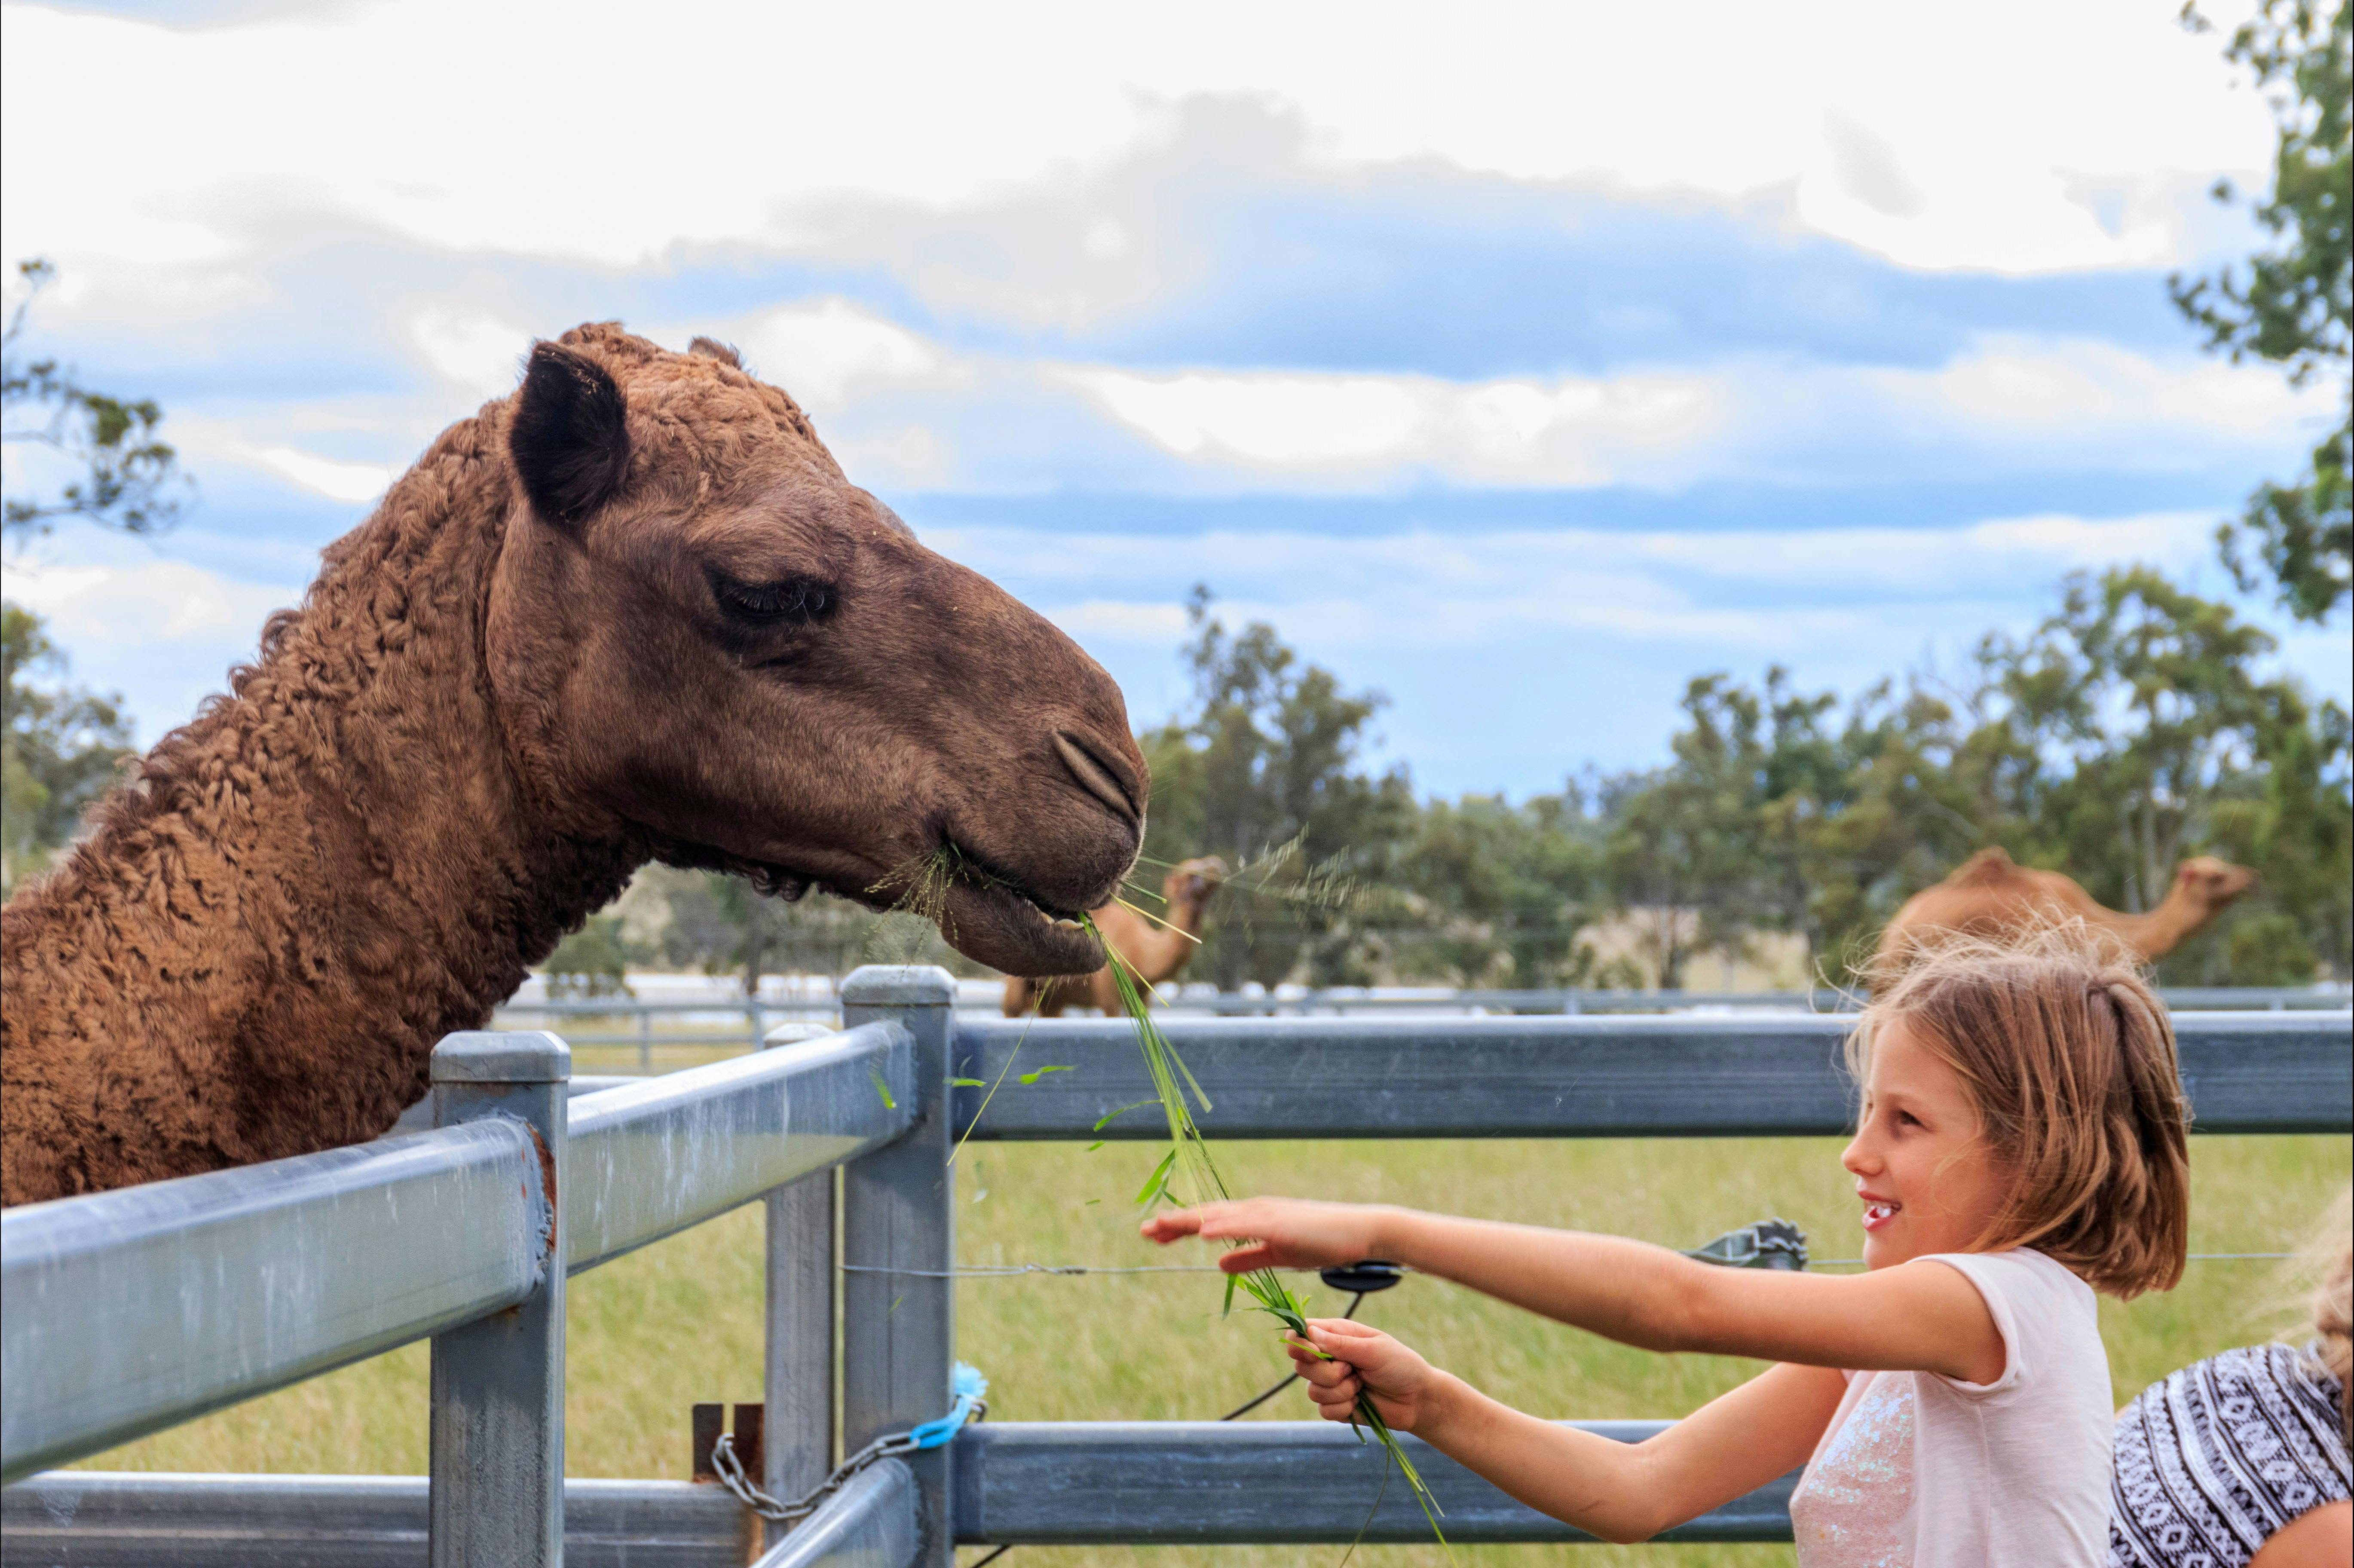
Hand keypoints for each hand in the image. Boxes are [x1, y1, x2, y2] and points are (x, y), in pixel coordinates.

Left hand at [1139, 1196, 1391, 1271]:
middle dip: (1173, 1223)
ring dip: (1188, 1221)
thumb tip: (1219, 1264)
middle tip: (1142, 1230)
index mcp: (1252, 1218)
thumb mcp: (1278, 1254)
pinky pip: (1245, 1224)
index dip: (1180, 1227)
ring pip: (1219, 1216)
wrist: (1359, 1232)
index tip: (1153, 1235)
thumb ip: (1249, 1257)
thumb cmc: (1322, 1241)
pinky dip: (1222, 1226)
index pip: (1209, 1222)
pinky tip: (1202, 1231)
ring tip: (1159, 1226)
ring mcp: (1266, 1214)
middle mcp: (1254, 1210)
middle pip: (1206, 1215)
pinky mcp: (1280, 1222)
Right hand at [1287, 1319, 1448, 1432]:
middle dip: (1326, 1373)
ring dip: (1340, 1392)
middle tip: (1351, 1370)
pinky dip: (1342, 1408)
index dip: (1298, 1343)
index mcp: (1336, 1335)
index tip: (1313, 1353)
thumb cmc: (1401, 1365)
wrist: (1417, 1400)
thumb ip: (1341, 1343)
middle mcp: (1329, 1358)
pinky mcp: (1336, 1406)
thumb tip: (1310, 1332)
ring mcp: (1331, 1383)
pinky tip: (1359, 1402)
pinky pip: (1323, 1410)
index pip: (1301, 1333)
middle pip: (1301, 1365)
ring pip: (1312, 1390)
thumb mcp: (1374, 1349)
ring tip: (1361, 1386)